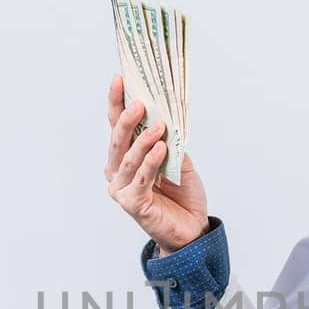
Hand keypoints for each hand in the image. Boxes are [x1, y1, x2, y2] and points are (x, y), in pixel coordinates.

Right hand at [105, 74, 208, 254]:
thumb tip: (167, 117)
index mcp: (125, 159)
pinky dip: (150, 162)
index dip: (117, 103)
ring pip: (129, 158)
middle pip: (118, 140)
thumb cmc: (182, 196)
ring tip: (158, 125)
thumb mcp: (180, 161)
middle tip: (139, 101)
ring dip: (143, 139)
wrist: (191, 229)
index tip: (120, 79)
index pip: (118, 127)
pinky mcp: (133, 204)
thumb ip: (170, 142)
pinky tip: (160, 148)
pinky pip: (141, 178)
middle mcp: (117, 173)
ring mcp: (122, 189)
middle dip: (126, 118)